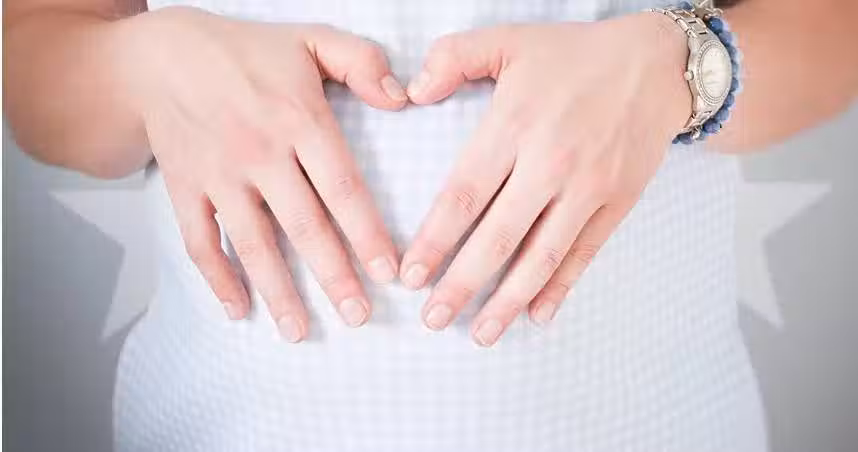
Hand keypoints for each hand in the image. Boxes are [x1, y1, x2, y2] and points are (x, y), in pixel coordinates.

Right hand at [113, 7, 407, 341]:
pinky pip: (200, 241)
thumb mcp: (311, 38)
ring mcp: (219, 175)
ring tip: (300, 331)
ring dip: (278, 292)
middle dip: (334, 277)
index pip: (343, 188)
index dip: (368, 234)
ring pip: (253, 244)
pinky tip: (237, 309)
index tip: (390, 273)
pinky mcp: (185, 188)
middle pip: (304, 227)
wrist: (162, 54)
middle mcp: (261, 153)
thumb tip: (403, 96)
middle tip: (358, 316)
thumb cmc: (246, 51)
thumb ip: (362, 62)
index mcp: (299, 120)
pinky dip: (217, 278)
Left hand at [402, 13, 690, 345]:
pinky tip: (537, 314)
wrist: (658, 64)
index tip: (411, 275)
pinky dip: (561, 287)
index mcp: (514, 125)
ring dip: (508, 301)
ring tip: (480, 334)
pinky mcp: (616, 202)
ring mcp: (587, 187)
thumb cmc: (576, 55)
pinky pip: (584, 253)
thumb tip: (410, 92)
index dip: (434, 240)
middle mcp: (550, 163)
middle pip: (497, 238)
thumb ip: (454, 57)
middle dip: (461, 284)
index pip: (463, 195)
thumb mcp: (510, 39)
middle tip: (433, 318)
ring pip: (541, 257)